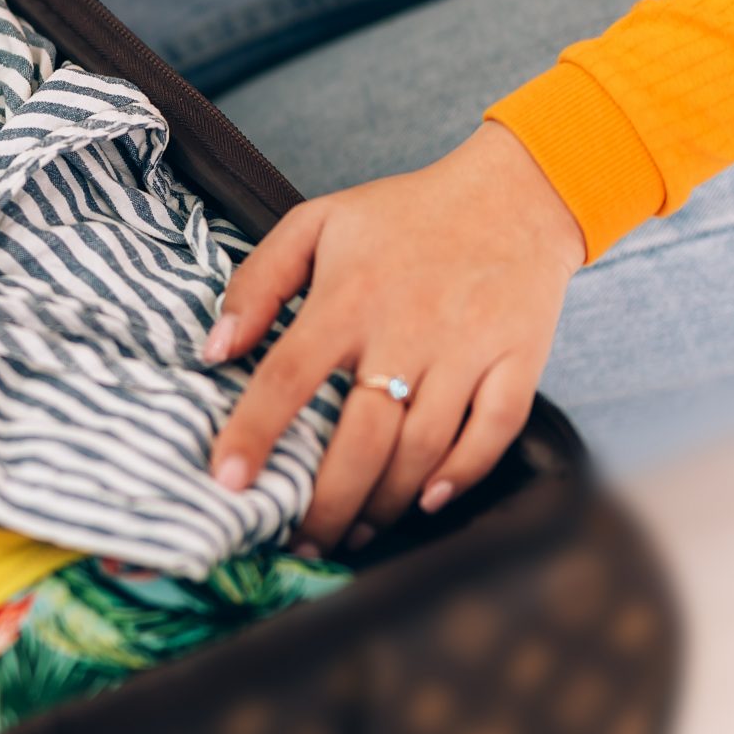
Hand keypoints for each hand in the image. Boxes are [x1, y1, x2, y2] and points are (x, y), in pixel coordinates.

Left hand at [205, 121, 585, 553]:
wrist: (515, 193)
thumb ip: (257, 281)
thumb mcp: (316, 222)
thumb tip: (215, 348)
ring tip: (353, 530)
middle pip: (360, 437)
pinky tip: (427, 501)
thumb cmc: (403, 213)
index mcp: (349, 297)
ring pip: (422, 449)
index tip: (228, 482)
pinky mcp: (518, 362)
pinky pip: (492, 434)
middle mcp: (407, 330)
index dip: (253, 434)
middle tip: (300, 539)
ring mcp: (467, 350)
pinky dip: (461, 475)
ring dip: (384, 501)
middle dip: (326, 501)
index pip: (287, 376)